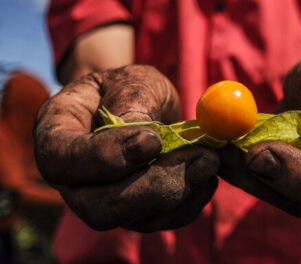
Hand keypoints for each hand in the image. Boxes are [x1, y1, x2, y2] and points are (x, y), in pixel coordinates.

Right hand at [34, 65, 218, 230]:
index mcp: (57, 134)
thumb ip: (131, 104)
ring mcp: (106, 199)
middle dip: (153, 188)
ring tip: (209, 160)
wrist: (141, 105)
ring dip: (180, 193)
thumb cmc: (128, 88)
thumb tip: (143, 138)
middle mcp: (75, 178)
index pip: (62, 160)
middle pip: (98, 207)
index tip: (152, 141)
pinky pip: (162, 220)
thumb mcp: (130, 81)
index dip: (105, 157)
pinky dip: (190, 201)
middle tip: (199, 160)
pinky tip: (207, 176)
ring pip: (135, 220)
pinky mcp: (137, 211)